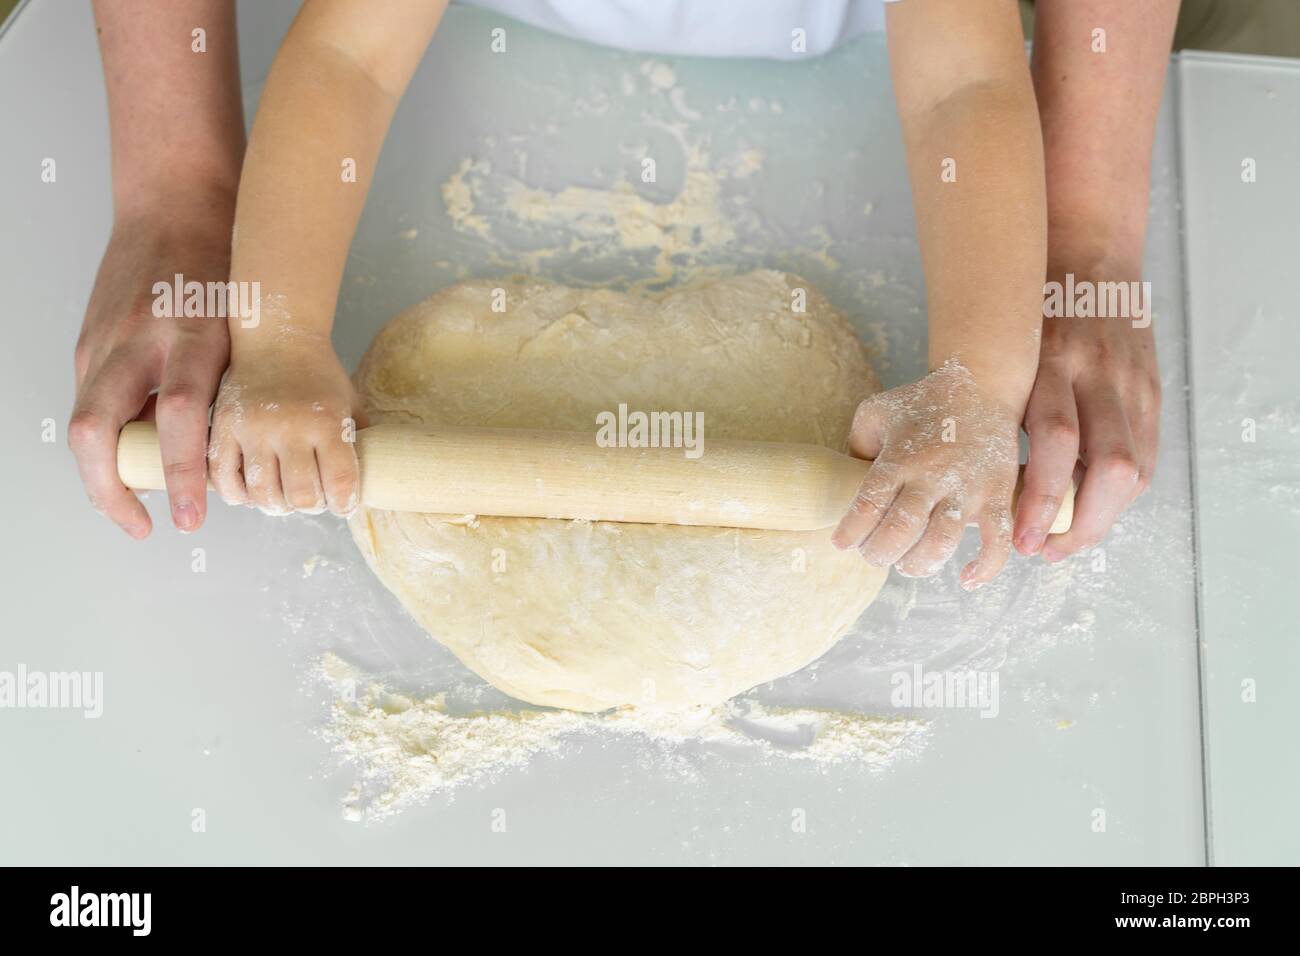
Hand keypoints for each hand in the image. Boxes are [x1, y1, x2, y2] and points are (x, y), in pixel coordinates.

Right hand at [70, 213, 231, 537]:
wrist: (175, 204)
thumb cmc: (226, 269)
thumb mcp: (246, 327)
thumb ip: (238, 387)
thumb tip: (246, 453)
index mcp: (188, 336)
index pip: (179, 416)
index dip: (184, 472)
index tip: (191, 515)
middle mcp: (135, 341)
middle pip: (98, 429)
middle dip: (113, 490)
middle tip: (144, 527)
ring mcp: (102, 342)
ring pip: (85, 423)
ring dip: (104, 473)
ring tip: (136, 508)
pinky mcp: (88, 345)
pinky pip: (92, 405)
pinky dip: (109, 440)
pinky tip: (133, 461)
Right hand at [208, 334, 367, 516]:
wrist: (278, 339)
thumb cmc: (319, 377)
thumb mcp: (350, 404)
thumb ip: (361, 441)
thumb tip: (377, 478)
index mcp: (326, 423)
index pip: (340, 483)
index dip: (344, 504)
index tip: (343, 505)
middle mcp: (288, 427)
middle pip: (300, 495)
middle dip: (311, 506)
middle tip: (313, 500)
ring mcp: (253, 428)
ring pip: (263, 492)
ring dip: (277, 505)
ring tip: (285, 498)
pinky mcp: (225, 427)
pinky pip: (223, 476)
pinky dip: (238, 494)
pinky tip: (252, 492)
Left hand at [832, 363, 1021, 588]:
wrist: (981, 384)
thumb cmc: (922, 401)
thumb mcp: (876, 411)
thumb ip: (856, 444)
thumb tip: (842, 480)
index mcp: (900, 457)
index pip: (867, 505)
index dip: (850, 533)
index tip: (841, 544)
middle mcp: (932, 475)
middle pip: (900, 531)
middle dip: (879, 553)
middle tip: (873, 554)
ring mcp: (968, 488)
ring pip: (941, 542)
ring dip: (919, 563)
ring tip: (906, 562)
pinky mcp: (998, 495)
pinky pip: (997, 540)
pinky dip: (985, 567)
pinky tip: (966, 579)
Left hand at [1014, 276, 1159, 561]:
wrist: (1089, 250)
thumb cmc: (1028, 306)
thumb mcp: (1004, 348)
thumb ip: (999, 404)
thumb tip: (975, 476)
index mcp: (1051, 362)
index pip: (1055, 442)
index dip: (1041, 497)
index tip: (1018, 537)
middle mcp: (1098, 374)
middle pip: (1107, 466)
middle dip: (1079, 522)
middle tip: (1042, 550)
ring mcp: (1132, 382)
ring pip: (1133, 468)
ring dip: (1102, 516)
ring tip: (1064, 539)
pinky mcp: (1152, 389)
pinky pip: (1146, 455)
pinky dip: (1121, 492)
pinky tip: (1092, 506)